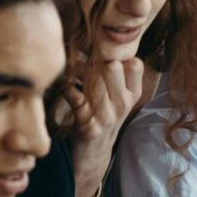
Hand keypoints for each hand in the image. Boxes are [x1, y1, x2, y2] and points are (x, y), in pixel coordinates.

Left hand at [66, 58, 144, 196]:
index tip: (99, 49)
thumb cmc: (102, 117)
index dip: (116, 53)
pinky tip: (62, 85)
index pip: (134, 64)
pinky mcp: (89, 126)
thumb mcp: (116, 97)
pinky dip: (65, 87)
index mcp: (133, 94)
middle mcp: (124, 104)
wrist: (94, 154)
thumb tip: (95, 41)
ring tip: (68, 66)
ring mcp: (108, 116)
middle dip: (94, 57)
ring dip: (76, 69)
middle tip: (78, 53)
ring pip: (94, 80)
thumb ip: (114, 74)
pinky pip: (74, 97)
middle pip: (113, 67)